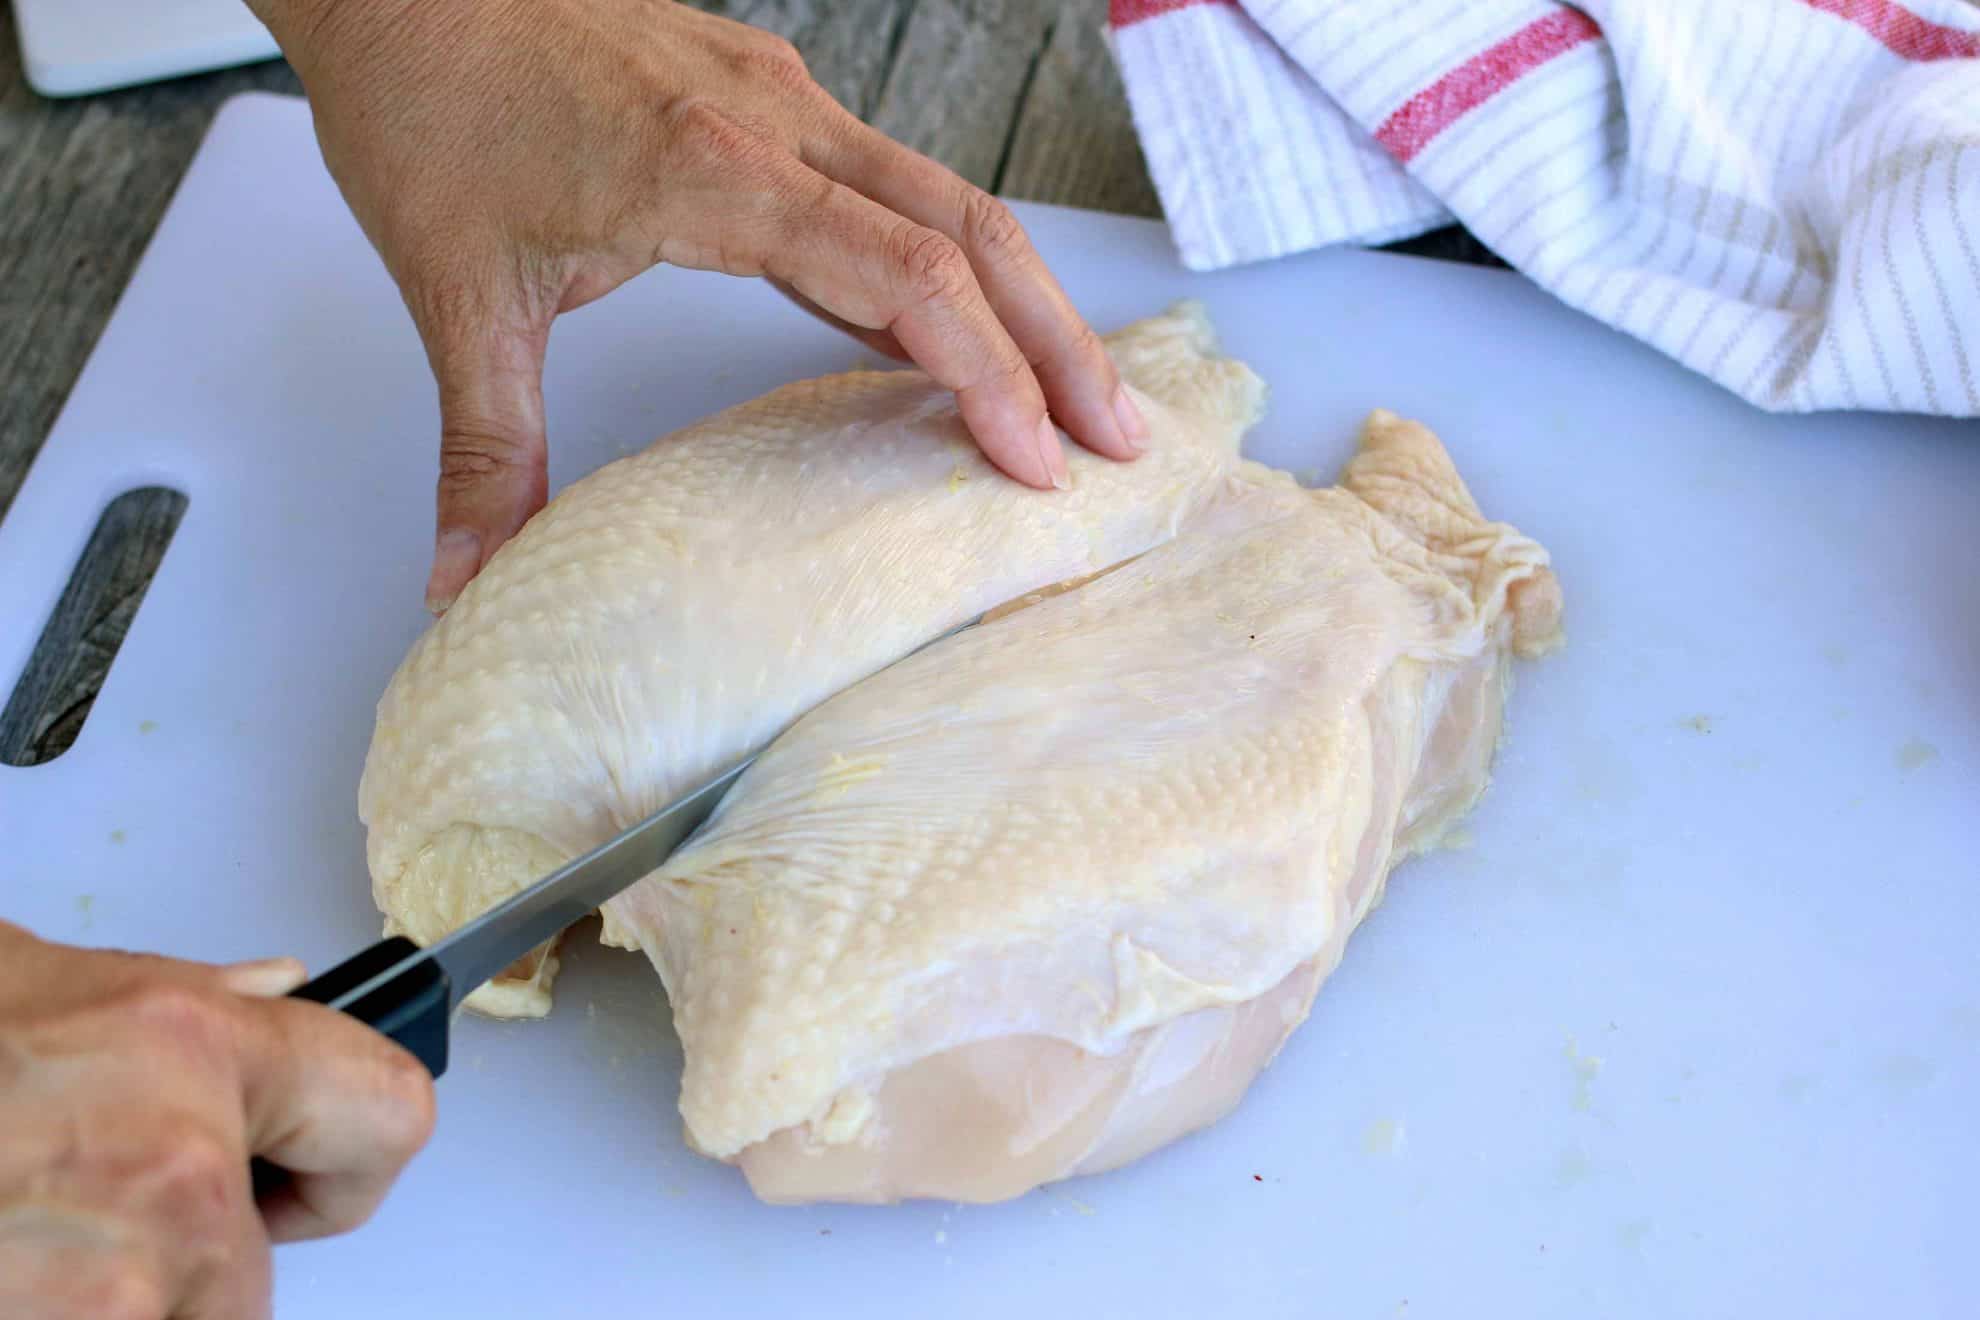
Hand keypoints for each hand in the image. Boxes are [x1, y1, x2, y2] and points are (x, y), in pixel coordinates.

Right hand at [0, 922, 433, 1318]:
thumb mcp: (37, 979)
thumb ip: (189, 994)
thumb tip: (279, 986)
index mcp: (191, 1043)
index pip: (388, 1107)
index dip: (349, 1159)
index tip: (310, 1175)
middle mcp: (186, 1160)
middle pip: (258, 1254)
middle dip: (191, 1250)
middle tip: (96, 1209)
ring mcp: (134, 1273)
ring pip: (189, 1309)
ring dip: (123, 1292)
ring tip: (29, 1228)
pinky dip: (70, 1311)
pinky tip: (15, 1263)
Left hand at [249, 0, 1150, 611]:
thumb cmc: (431, 109)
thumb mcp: (456, 294)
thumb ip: (481, 446)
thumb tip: (464, 576)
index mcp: (714, 168)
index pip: (905, 273)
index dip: (987, 372)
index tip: (1034, 464)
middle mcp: (775, 121)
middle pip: (969, 228)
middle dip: (1056, 341)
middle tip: (1120, 440)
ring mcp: (781, 98)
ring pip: (947, 196)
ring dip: (1022, 297)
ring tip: (1076, 393)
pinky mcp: (768, 96)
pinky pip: (891, 183)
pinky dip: (949, 260)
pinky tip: (962, 326)